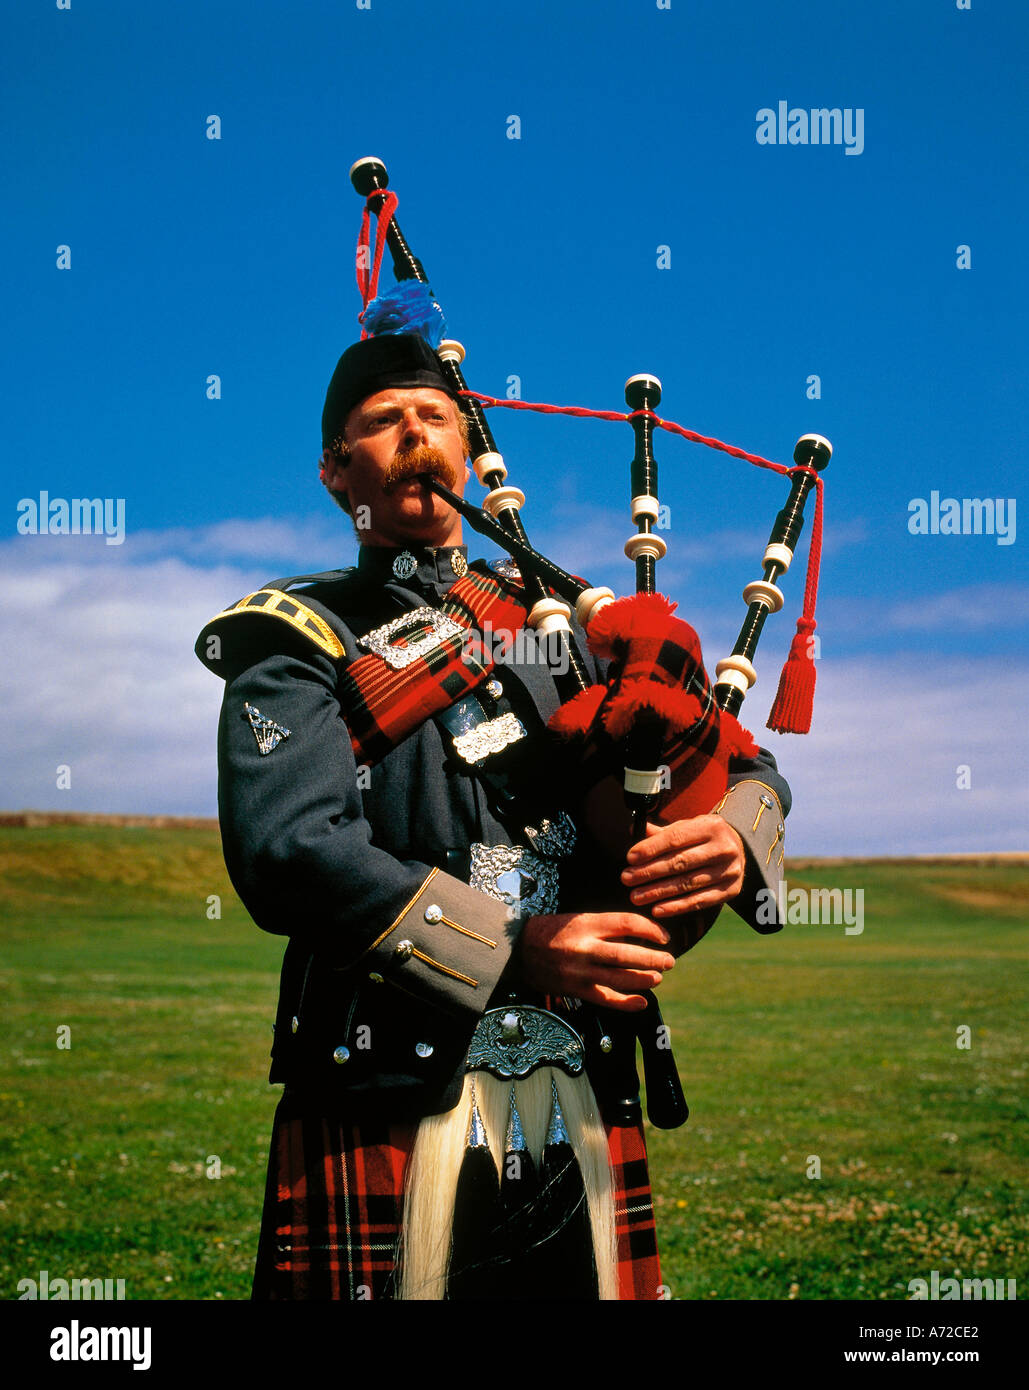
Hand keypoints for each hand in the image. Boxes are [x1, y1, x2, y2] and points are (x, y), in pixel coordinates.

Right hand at [518, 911, 674, 1011]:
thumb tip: (641, 935)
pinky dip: (626, 1003)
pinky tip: (642, 1002)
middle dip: (653, 958)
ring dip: (644, 979)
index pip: (626, 923)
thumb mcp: (579, 919)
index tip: (663, 936)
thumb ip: (606, 927)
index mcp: (586, 923)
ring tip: (658, 977)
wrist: (519, 949)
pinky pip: (605, 999)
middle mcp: (584, 947)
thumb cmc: (553, 931)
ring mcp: (580, 971)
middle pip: (626, 954)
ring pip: (619, 977)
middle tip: (669, 960)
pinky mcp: (576, 989)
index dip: (650, 930)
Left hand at [620, 815, 745, 916]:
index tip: (630, 858)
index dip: (651, 849)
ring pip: (687, 884)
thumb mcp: (689, 828)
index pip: (676, 838)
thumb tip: (634, 829)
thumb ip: (663, 832)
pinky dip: (677, 907)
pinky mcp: (731, 890)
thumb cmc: (704, 838)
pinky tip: (657, 909)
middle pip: (680, 862)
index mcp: (712, 826)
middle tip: (627, 879)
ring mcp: (730, 871)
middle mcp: (724, 848)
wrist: (739, 850)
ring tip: (636, 896)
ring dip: (658, 892)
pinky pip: (700, 901)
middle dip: (649, 872)